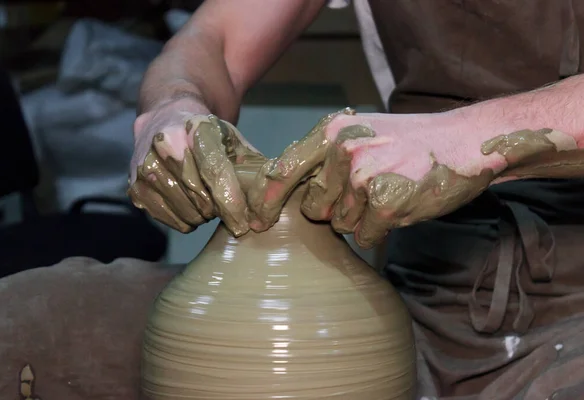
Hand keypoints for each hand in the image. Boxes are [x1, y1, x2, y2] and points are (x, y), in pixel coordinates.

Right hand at [128, 98, 263, 235]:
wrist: (165, 115)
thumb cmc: (208, 133)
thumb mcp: (233, 139)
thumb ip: (253, 168)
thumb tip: (269, 205)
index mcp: (195, 129)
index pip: (215, 172)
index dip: (232, 202)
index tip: (244, 225)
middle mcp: (165, 145)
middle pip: (201, 198)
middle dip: (220, 209)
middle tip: (225, 202)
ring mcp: (146, 167)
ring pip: (186, 213)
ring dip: (203, 215)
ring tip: (206, 198)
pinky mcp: (135, 187)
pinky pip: (170, 220)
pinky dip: (186, 219)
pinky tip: (189, 201)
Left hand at [247, 108, 499, 247]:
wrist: (463, 141)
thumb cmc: (408, 141)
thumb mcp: (359, 132)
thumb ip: (323, 156)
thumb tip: (287, 189)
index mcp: (331, 132)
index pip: (282, 171)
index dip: (266, 202)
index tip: (257, 224)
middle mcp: (341, 152)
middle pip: (314, 207)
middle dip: (334, 208)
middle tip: (367, 189)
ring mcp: (363, 178)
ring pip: (341, 224)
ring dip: (362, 218)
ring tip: (389, 190)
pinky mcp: (385, 203)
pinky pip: (365, 236)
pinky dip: (381, 230)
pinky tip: (401, 204)